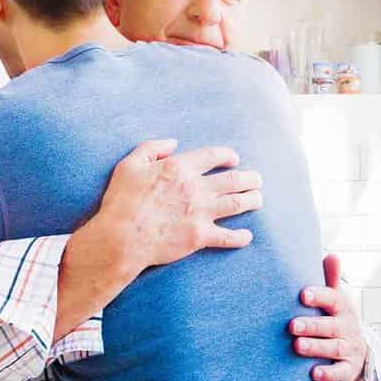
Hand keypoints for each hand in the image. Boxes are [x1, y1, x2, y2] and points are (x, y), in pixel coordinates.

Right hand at [73, 139, 262, 278]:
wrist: (122, 237)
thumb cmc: (122, 201)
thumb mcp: (130, 165)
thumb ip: (152, 148)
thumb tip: (173, 143)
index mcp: (180, 168)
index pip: (214, 156)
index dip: (228, 156)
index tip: (234, 159)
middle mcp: (196, 188)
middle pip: (234, 180)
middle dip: (250, 178)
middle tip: (257, 180)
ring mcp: (201, 213)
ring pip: (237, 204)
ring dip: (252, 200)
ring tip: (258, 199)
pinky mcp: (200, 237)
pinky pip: (228, 237)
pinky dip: (240, 237)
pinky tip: (247, 236)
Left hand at [289, 254, 367, 380]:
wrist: (357, 351)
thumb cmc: (336, 319)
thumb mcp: (336, 300)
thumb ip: (331, 280)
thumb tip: (332, 255)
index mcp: (343, 308)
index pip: (334, 299)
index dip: (320, 296)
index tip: (303, 295)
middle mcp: (348, 327)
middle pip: (332, 326)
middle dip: (313, 325)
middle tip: (292, 325)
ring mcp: (350, 348)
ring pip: (335, 348)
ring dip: (317, 347)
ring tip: (298, 346)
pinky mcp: (349, 369)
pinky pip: (341, 372)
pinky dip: (329, 373)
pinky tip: (314, 373)